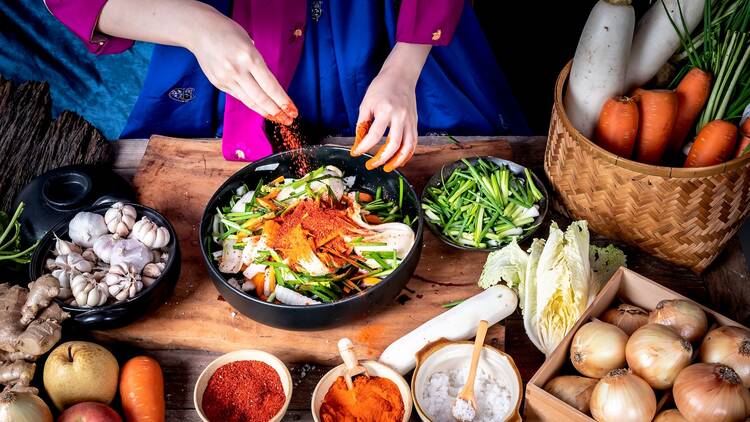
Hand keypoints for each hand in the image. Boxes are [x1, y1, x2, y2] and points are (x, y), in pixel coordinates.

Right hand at [187, 11, 296, 123]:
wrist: (199, 30)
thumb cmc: (228, 32)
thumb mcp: (249, 43)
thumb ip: (258, 64)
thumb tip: (269, 84)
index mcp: (249, 57)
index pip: (270, 86)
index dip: (283, 101)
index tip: (293, 110)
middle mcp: (237, 70)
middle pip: (261, 98)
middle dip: (277, 111)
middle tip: (288, 120)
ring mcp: (226, 78)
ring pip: (249, 101)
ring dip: (265, 112)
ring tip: (277, 118)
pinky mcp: (218, 83)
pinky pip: (238, 96)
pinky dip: (251, 103)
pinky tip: (260, 108)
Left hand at [352, 43, 430, 171]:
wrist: (401, 76)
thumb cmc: (381, 88)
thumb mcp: (366, 103)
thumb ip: (362, 124)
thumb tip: (359, 143)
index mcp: (386, 110)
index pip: (374, 135)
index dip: (364, 147)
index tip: (356, 153)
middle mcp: (400, 117)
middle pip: (393, 144)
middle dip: (381, 159)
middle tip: (371, 165)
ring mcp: (410, 121)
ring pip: (407, 147)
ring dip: (397, 161)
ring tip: (387, 168)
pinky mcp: (415, 123)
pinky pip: (413, 143)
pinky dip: (407, 154)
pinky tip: (398, 160)